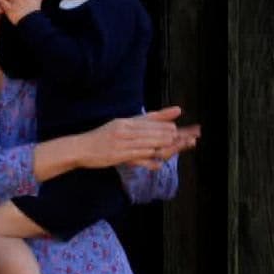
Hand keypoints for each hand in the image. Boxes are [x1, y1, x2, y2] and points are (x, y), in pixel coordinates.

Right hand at [79, 106, 198, 168]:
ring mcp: (121, 142)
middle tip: (193, 136)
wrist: (80, 148)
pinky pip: (137, 156)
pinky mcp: (117, 155)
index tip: (187, 129)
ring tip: (183, 145)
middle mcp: (125, 129)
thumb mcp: (121, 124)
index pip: (153, 122)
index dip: (171, 125)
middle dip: (175, 135)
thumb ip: (143, 120)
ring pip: (149, 143)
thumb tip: (167, 114)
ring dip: (167, 145)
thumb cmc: (101, 138)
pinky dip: (150, 158)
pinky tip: (160, 160)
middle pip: (155, 131)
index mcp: (126, 121)